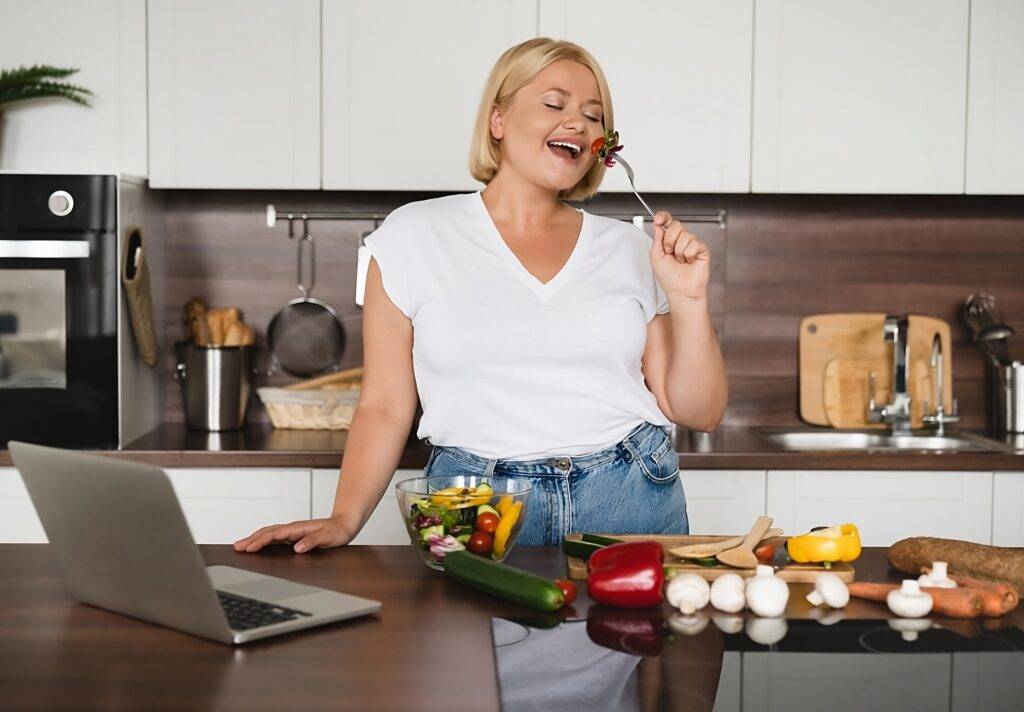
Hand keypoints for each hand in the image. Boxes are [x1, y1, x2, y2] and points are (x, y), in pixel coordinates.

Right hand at [233, 516, 352, 553]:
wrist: (344, 524)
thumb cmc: (337, 531)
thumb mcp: (328, 538)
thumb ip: (313, 542)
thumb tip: (297, 547)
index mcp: (298, 528)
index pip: (275, 534)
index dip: (261, 541)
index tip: (249, 548)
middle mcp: (292, 528)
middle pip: (267, 532)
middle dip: (251, 539)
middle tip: (236, 547)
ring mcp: (292, 531)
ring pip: (269, 533)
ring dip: (254, 538)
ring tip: (241, 545)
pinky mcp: (293, 535)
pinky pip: (274, 536)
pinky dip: (262, 539)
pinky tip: (257, 544)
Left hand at [651, 210, 710, 302]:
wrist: (680, 291)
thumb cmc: (668, 278)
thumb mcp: (656, 256)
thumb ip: (657, 239)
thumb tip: (658, 224)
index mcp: (669, 240)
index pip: (667, 221)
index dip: (663, 217)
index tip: (658, 219)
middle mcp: (681, 240)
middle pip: (676, 225)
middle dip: (669, 240)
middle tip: (670, 253)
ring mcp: (692, 244)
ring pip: (685, 235)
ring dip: (679, 251)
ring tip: (681, 261)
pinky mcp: (702, 249)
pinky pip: (694, 244)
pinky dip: (689, 254)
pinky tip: (689, 262)